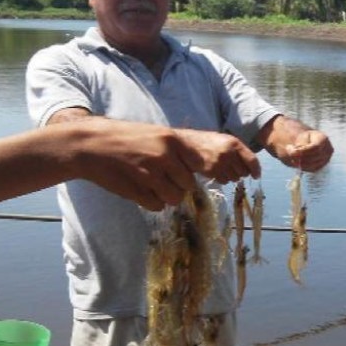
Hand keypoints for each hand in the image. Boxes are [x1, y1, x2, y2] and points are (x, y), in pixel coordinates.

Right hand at [75, 119, 259, 209]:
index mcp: (175, 140)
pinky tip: (135, 185)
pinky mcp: (139, 189)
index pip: (216, 154)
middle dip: (179, 184)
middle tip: (159, 173)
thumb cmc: (127, 142)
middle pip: (191, 184)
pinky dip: (149, 200)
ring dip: (163, 193)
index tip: (256, 173)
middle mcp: (168, 154)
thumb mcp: (159, 139)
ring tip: (144, 177)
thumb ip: (184, 153)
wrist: (89, 145)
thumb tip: (211, 168)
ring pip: (176, 198)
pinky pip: (158, 205)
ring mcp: (153, 173)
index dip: (239, 163)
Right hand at [175, 127, 260, 182]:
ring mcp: (221, 162)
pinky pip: (224, 181)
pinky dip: (222, 179)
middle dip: (240, 173)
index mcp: (234, 142)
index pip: (252, 160)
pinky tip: (214, 172)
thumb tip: (251, 167)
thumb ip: (237, 151)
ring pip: (235, 178)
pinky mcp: (212, 170)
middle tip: (232, 169)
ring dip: (230, 177)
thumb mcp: (223, 140)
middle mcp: (230, 152)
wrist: (185, 144)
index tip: (256, 176)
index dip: (256, 170)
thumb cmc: (205, 142)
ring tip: (221, 168)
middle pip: (244, 171)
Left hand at [285, 129, 333, 171]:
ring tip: (292, 157)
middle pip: (314, 156)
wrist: (308, 144)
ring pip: (312, 164)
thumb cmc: (305, 139)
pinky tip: (297, 161)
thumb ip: (300, 143)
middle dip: (300, 156)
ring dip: (300, 162)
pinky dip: (303, 166)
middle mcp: (328, 150)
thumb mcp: (302, 137)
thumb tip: (295, 153)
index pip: (315, 147)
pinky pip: (312, 169)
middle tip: (290, 153)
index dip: (304, 150)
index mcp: (324, 139)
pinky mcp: (321, 166)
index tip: (293, 151)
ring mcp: (326, 159)